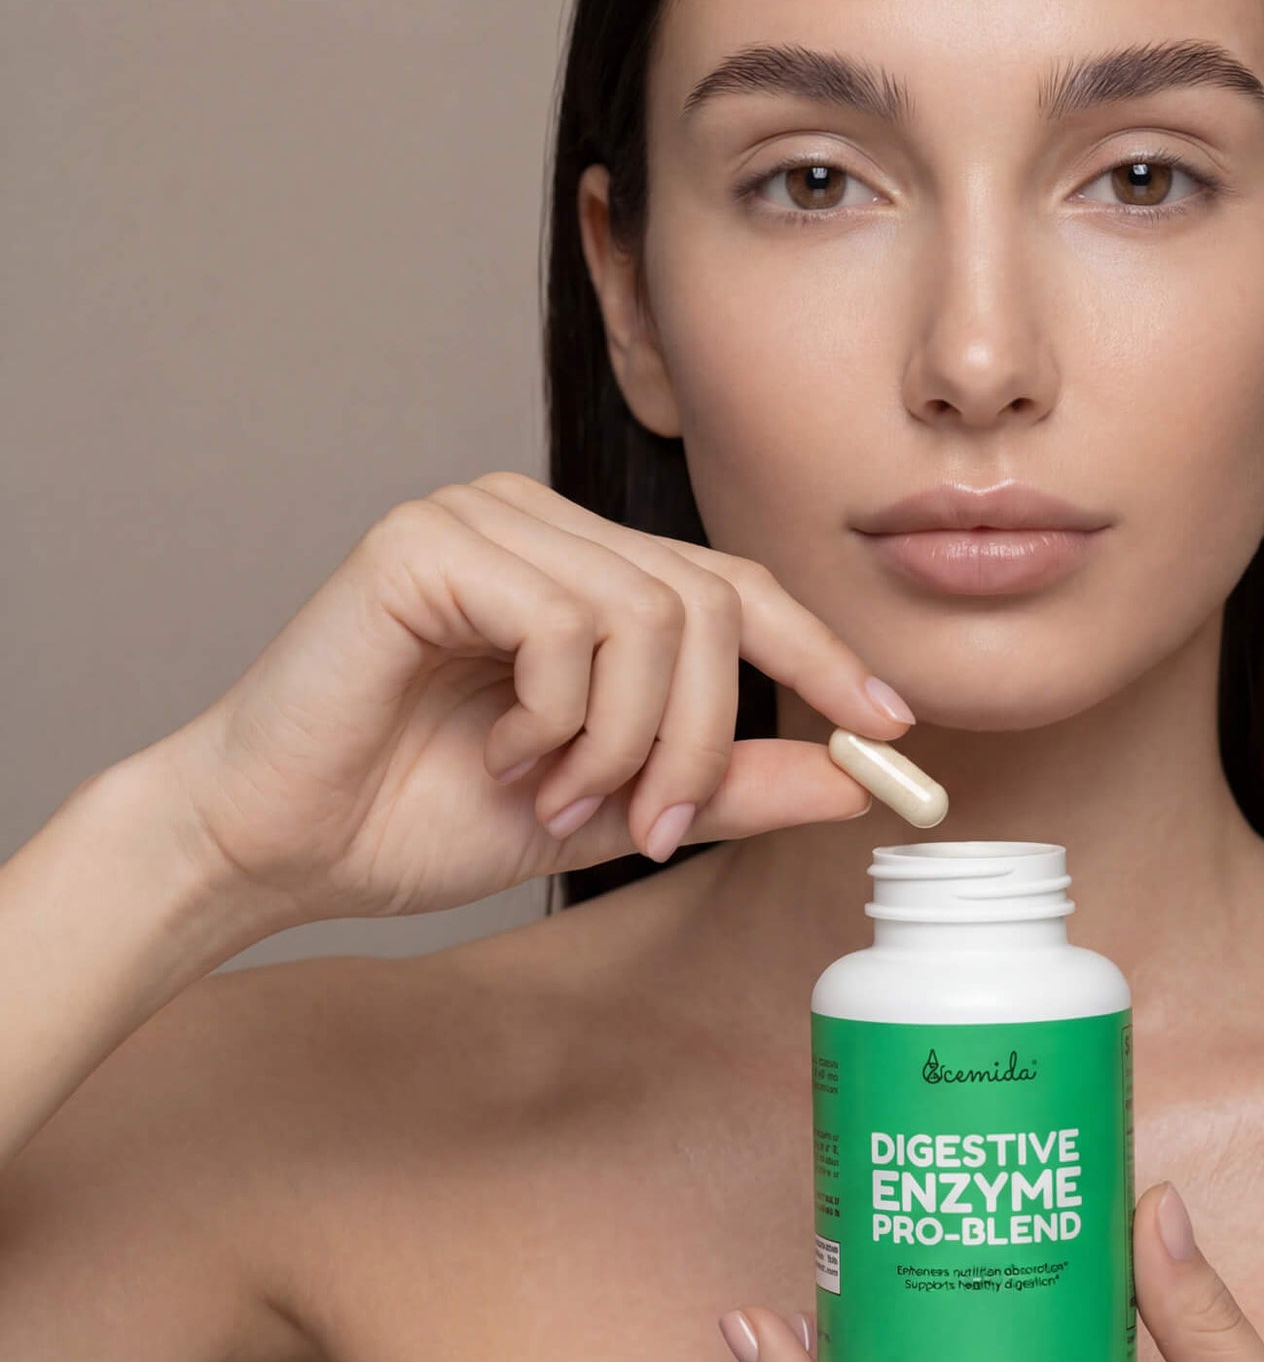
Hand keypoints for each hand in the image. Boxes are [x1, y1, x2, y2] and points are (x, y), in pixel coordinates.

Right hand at [155, 471, 914, 925]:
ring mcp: (483, 517)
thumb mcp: (610, 805)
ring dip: (625, 740)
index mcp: (584, 567)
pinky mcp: (426, 541)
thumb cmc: (420, 814)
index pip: (735, 588)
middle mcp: (541, 522)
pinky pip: (567, 621)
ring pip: (652, 615)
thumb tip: (854, 780)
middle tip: (656, 827)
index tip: (890, 727)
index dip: (821, 653)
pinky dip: (558, 715)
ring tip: (554, 795)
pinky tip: (501, 755)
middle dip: (705, 738)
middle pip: (711, 606)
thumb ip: (724, 785)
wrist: (276, 843)